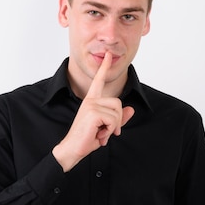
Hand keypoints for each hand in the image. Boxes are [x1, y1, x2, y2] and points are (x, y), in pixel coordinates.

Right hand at [52, 52, 134, 171]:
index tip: (108, 55)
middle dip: (118, 120)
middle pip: (118, 103)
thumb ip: (118, 119)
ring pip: (117, 111)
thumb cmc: (86, 139)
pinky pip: (113, 119)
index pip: (99, 81)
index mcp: (91, 101)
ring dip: (114, 126)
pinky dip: (110, 130)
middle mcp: (90, 100)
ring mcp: (91, 105)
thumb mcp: (106, 128)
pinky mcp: (93, 112)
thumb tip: (131, 109)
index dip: (104, 68)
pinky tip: (99, 135)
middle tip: (107, 132)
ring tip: (101, 134)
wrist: (72, 149)